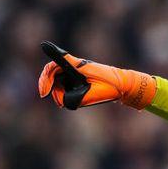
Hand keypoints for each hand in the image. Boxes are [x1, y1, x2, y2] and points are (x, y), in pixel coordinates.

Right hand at [37, 42, 155, 109]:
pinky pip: (65, 85)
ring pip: (59, 82)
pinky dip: (64, 92)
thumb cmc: (111, 85)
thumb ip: (77, 99)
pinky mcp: (78, 78)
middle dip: (51, 88)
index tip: (43, 92)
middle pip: (52, 75)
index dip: (45, 79)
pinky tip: (69, 100)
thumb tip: (64, 103)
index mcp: (76, 66)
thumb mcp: (94, 94)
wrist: (124, 84)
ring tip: (66, 102)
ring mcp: (75, 72)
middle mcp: (74, 67)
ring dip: (59, 92)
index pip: (54, 65)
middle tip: (53, 100)